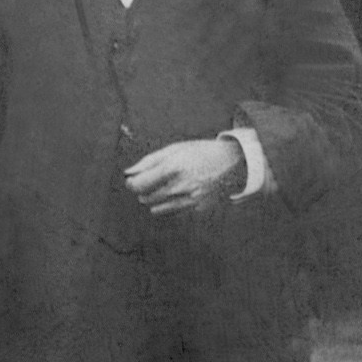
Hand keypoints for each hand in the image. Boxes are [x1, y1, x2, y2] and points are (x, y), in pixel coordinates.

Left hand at [124, 138, 244, 214]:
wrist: (233, 162)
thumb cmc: (200, 152)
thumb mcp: (174, 149)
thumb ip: (149, 161)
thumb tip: (128, 173)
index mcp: (173, 168)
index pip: (139, 185)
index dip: (131, 183)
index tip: (133, 180)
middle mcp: (180, 186)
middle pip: (146, 198)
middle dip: (143, 191)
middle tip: (151, 181)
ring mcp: (190, 200)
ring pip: (157, 209)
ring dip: (155, 200)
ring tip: (165, 186)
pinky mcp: (197, 209)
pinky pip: (173, 212)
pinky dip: (170, 204)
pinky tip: (180, 192)